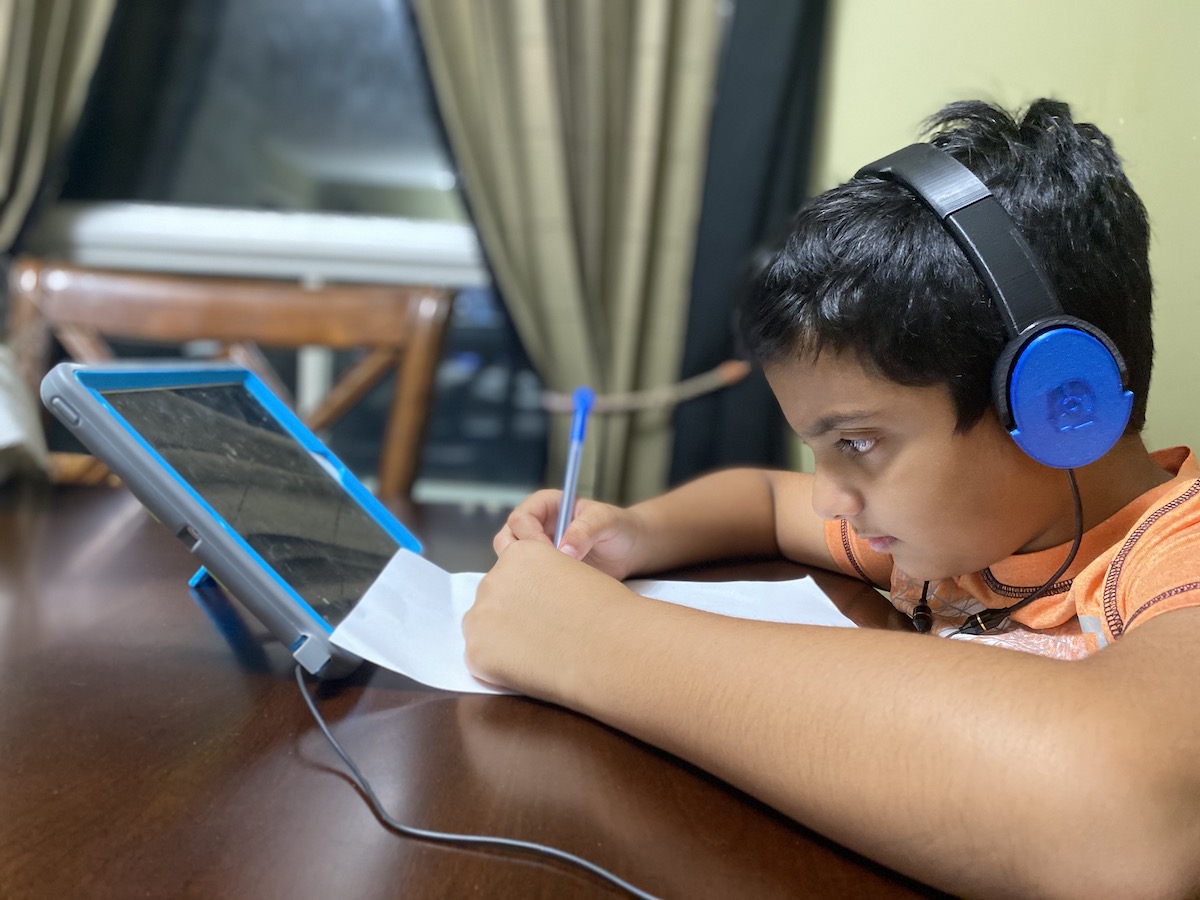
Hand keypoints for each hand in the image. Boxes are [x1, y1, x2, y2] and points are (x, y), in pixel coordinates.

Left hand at [465, 538, 635, 698]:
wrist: (612, 646)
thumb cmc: (606, 609)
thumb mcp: (574, 573)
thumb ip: (547, 575)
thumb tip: (537, 590)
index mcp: (519, 554)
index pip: (510, 572)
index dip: (527, 594)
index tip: (541, 610)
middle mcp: (493, 579)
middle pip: (494, 599)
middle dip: (512, 615)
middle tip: (542, 634)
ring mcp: (480, 615)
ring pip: (484, 627)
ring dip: (504, 638)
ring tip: (538, 651)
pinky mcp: (476, 651)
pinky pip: (481, 658)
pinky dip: (500, 666)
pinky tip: (529, 668)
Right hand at [492, 489, 643, 580]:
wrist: (631, 551)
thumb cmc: (620, 527)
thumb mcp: (606, 521)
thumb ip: (585, 529)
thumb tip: (564, 550)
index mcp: (546, 505)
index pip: (520, 518)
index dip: (530, 536)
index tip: (551, 553)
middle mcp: (536, 526)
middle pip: (507, 539)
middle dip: (520, 556)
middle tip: (546, 570)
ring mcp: (538, 551)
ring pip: (512, 562)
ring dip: (525, 572)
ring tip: (551, 582)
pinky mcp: (543, 571)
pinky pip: (527, 579)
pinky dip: (533, 586)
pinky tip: (553, 593)